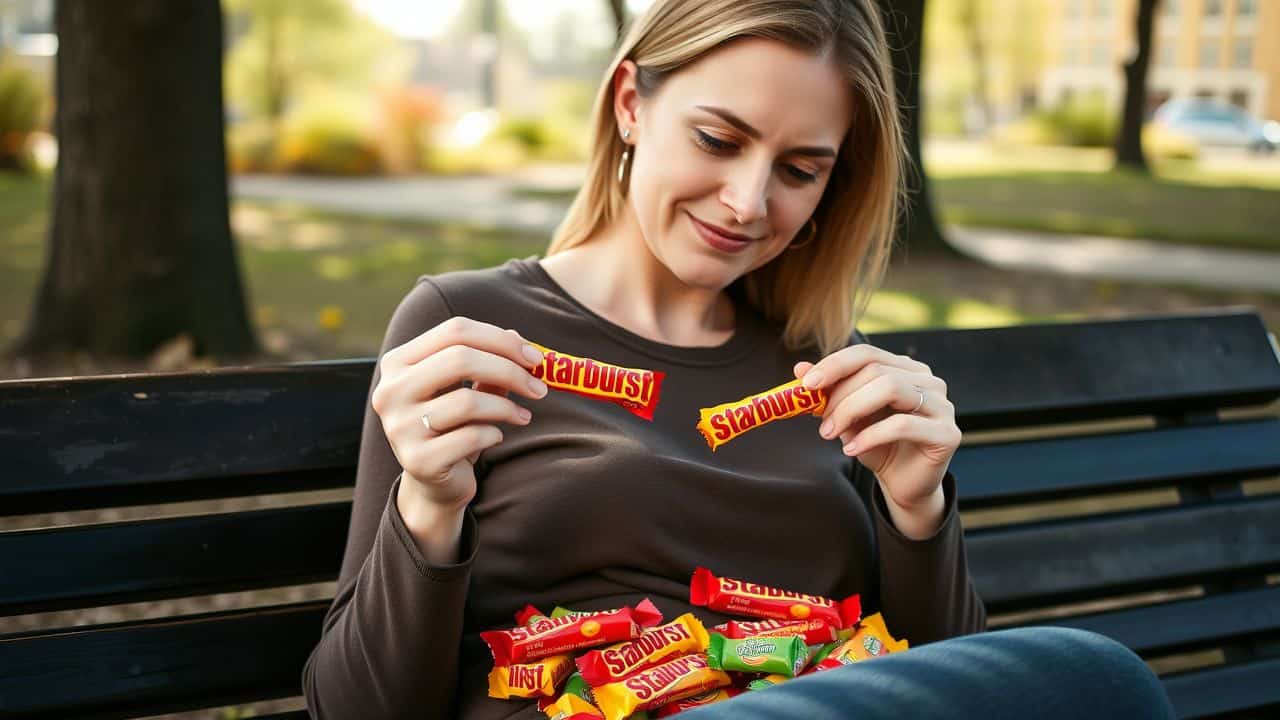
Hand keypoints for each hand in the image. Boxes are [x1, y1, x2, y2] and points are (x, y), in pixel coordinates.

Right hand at [371, 317, 548, 515]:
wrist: (434, 482)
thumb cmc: (453, 425)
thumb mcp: (467, 389)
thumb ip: (488, 362)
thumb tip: (518, 338)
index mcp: (399, 362)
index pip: (454, 331)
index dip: (500, 339)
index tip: (534, 357)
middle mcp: (390, 391)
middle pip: (461, 359)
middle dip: (510, 370)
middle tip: (539, 387)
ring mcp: (400, 427)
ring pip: (468, 401)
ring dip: (506, 408)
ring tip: (522, 416)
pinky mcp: (418, 460)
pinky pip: (472, 437)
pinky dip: (494, 434)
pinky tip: (496, 437)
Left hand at [795, 343, 960, 532]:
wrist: (903, 483)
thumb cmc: (876, 445)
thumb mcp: (848, 416)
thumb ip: (829, 392)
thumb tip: (799, 369)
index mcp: (905, 369)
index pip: (867, 354)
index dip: (835, 364)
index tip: (807, 384)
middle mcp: (928, 381)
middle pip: (876, 370)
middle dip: (840, 394)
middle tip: (818, 419)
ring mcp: (942, 405)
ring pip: (891, 389)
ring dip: (851, 410)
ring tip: (830, 432)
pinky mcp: (947, 433)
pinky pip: (903, 425)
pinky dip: (870, 436)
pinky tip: (851, 449)